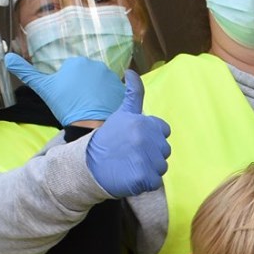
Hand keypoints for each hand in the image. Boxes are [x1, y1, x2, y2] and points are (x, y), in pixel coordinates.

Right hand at [3, 51, 126, 125]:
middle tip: (80, 104)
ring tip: (92, 108)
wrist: (90, 126)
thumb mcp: (44, 89)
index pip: (73, 72)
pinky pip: (116, 91)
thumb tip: (7, 57)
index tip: (69, 98)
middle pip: (88, 76)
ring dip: (98, 93)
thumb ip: (26, 72)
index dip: (70, 87)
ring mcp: (111, 76)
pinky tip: (104, 109)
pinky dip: (111, 99)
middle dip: (85, 88)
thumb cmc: (66, 107)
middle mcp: (96, 64)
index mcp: (76, 62)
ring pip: (102, 83)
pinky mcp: (123, 88)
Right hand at [82, 70, 170, 197]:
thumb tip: (131, 71)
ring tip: (130, 165)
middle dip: (151, 153)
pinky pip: (155, 181)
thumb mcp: (122, 113)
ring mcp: (147, 159)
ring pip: (161, 166)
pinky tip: (131, 176)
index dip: (151, 136)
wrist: (89, 164)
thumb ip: (134, 93)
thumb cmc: (108, 138)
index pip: (163, 131)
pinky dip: (145, 182)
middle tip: (131, 154)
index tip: (135, 139)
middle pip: (163, 150)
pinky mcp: (145, 178)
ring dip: (149, 168)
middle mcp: (147, 139)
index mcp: (144, 123)